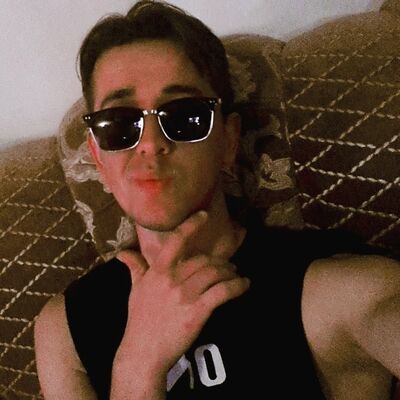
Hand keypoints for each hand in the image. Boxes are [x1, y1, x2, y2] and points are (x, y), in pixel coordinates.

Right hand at [114, 211, 249, 381]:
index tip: (203, 214)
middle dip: (219, 262)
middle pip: (203, 260)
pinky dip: (237, 286)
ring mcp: (185, 295)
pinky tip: (244, 285)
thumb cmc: (139, 320)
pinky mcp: (197, 312)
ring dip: (230, 272)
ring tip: (236, 275)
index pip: (176, 241)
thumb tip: (122, 253)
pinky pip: (222, 292)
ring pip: (215, 273)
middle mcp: (172, 279)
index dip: (191, 225)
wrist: (143, 352)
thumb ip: (134, 267)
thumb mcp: (135, 290)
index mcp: (157, 271)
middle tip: (227, 266)